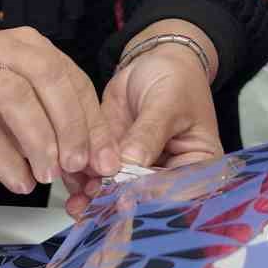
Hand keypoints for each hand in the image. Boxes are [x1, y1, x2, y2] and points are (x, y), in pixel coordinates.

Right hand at [0, 27, 119, 195]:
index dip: (91, 119)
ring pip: (14, 96)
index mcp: (26, 45)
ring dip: (39, 140)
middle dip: (69, 124)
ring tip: (48, 176)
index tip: (103, 159)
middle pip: (46, 75)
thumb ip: (65, 134)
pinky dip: (7, 162)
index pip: (70, 77)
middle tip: (77, 164)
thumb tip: (104, 164)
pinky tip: (21, 183)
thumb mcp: (30, 121)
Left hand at [60, 45, 221, 217]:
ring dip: (95, 198)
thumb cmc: (177, 78)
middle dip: (116, 204)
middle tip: (94, 206)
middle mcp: (168, 174)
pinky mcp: (114, 157)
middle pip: (144, 199)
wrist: (155, 60)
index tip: (124, 201)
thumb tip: (130, 163)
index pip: (175, 192)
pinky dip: (83, 180)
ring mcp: (139, 168)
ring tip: (78, 202)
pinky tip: (71, 186)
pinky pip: (98, 174)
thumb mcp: (167, 103)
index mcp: (196, 166)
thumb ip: (149, 134)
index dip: (149, 200)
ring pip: (117, 191)